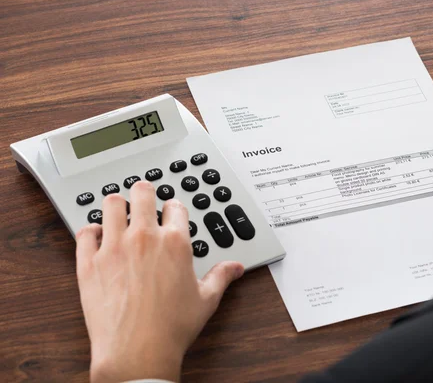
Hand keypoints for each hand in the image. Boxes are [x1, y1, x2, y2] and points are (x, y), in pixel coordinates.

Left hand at [75, 181, 243, 382]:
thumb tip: (235, 267)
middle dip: (144, 192)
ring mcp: (113, 248)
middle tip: (143, 197)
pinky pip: (84, 232)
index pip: (175, 206)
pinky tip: (97, 236)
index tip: (171, 212)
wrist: (137, 352)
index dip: (174, 207)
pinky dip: (90, 231)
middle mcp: (143, 238)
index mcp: (174, 243)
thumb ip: (221, 277)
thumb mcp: (205, 300)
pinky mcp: (88, 263)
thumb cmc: (170, 328)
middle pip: (142, 193)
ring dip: (116, 205)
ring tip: (118, 210)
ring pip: (111, 204)